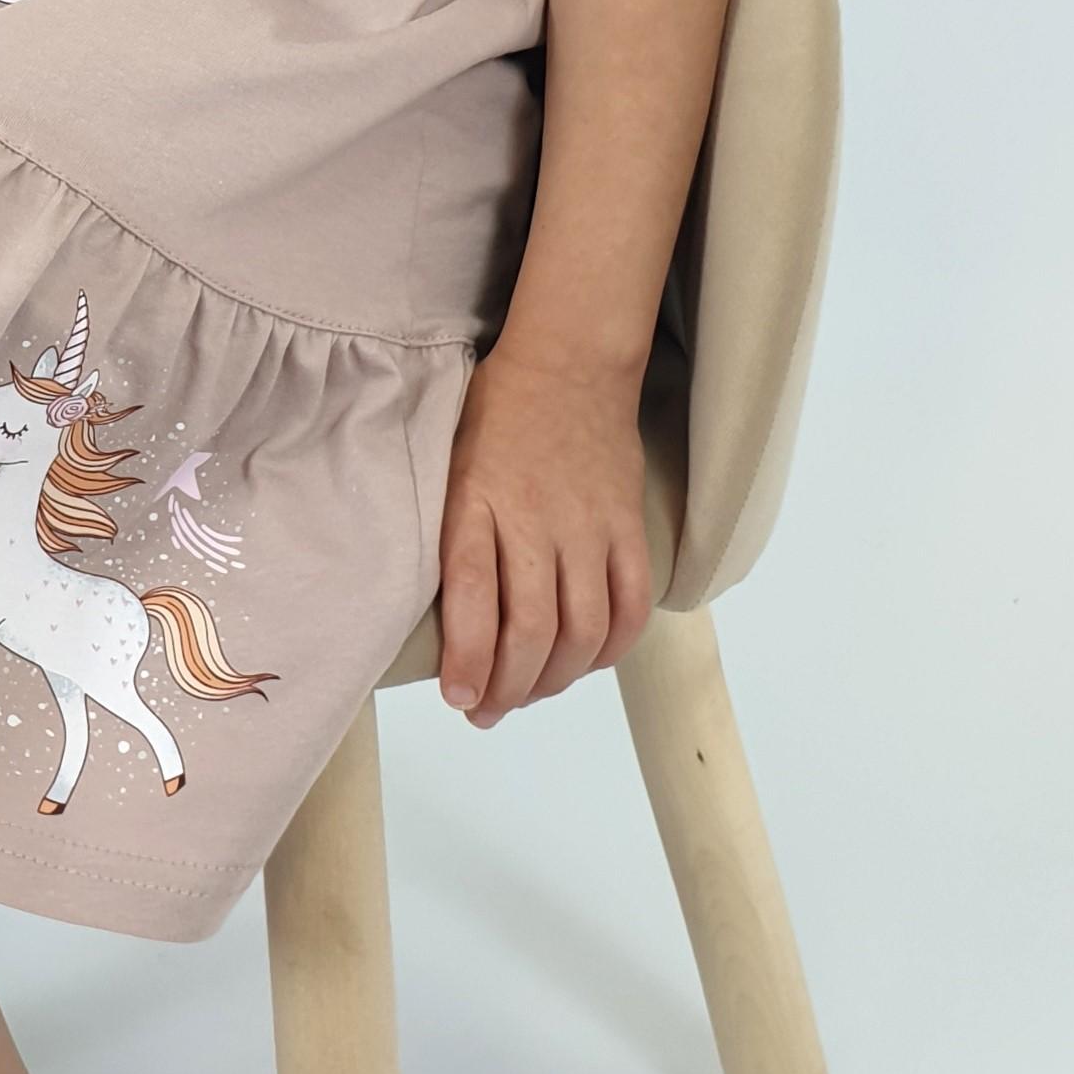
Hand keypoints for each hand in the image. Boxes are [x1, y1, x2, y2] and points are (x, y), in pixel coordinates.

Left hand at [434, 342, 654, 724]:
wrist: (568, 361)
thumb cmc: (492, 413)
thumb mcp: (447, 463)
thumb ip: (449, 531)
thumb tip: (442, 608)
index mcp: (477, 503)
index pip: (476, 597)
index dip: (469, 659)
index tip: (458, 697)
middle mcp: (535, 520)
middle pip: (534, 630)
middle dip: (508, 687)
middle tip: (485, 711)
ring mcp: (589, 526)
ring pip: (584, 630)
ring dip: (557, 679)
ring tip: (529, 693)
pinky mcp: (627, 525)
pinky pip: (631, 604)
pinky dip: (613, 647)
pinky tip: (589, 663)